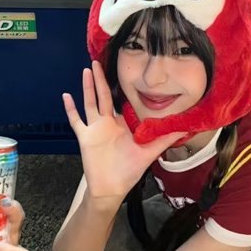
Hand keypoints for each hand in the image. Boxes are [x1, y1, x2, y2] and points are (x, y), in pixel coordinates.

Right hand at [63, 61, 182, 200]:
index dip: (120, 87)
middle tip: (98, 62)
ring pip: (90, 102)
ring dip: (88, 87)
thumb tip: (185, 128)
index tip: (121, 71)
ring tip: (87, 70)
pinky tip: (66, 96)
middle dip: (101, 79)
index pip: (121, 102)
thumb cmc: (128, 171)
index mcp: (122, 125)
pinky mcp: (85, 137)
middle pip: (104, 96)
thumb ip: (165, 139)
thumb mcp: (150, 152)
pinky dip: (70, 109)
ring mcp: (95, 129)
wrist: (111, 188)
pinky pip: (76, 120)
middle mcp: (107, 123)